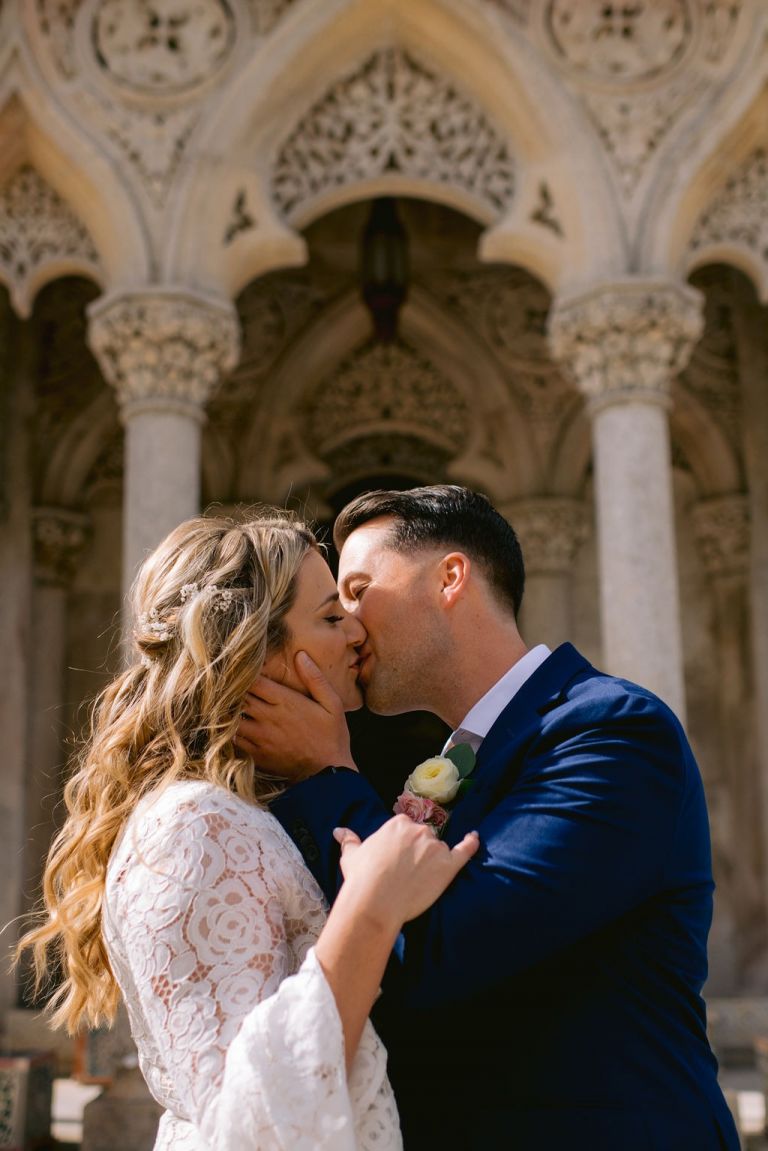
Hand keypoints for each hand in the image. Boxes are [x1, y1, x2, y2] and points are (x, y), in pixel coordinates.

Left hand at [236, 652, 356, 779]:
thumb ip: (315, 679)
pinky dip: (230, 731)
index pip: (253, 680)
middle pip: (239, 696)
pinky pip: (234, 739)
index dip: (245, 673)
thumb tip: (300, 655)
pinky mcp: (257, 754)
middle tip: (229, 684)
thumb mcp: (332, 704)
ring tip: (229, 704)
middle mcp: (269, 716)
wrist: (328, 775)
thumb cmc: (332, 737)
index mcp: (285, 701)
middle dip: (234, 689)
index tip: (243, 669)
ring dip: (230, 710)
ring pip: (232, 717)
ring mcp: (261, 736)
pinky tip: (233, 726)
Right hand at [333, 817, 479, 932]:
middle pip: (423, 837)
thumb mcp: (351, 856)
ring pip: (438, 849)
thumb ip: (349, 840)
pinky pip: (464, 850)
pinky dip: (471, 843)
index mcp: (398, 824)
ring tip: (419, 880)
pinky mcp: (448, 865)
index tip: (395, 859)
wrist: (375, 901)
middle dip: (416, 852)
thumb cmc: (361, 878)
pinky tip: (474, 838)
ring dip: (432, 860)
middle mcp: (419, 830)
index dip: (401, 846)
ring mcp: (435, 847)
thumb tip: (338, 831)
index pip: (405, 829)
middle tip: (405, 873)